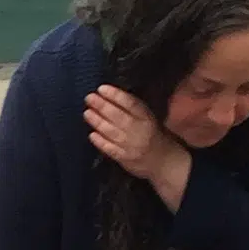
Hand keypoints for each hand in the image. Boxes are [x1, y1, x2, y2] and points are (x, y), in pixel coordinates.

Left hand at [84, 85, 187, 204]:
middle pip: (119, 116)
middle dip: (103, 106)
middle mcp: (139, 130)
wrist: (161, 161)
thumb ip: (132, 109)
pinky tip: (91, 135)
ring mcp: (131, 145)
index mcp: (146, 117)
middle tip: (89, 98)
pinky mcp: (125, 159)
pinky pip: (111, 149)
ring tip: (87, 113)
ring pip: (113, 132)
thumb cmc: (151, 134)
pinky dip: (101, 142)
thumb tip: (109, 96)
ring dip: (98, 122)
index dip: (116, 95)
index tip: (102, 88)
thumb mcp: (148, 117)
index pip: (130, 103)